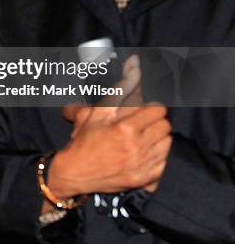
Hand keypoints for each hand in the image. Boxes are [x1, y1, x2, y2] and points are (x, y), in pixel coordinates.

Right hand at [49, 56, 170, 197]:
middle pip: (165, 126)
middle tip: (141, 123)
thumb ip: (121, 87)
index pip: (158, 111)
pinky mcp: (145, 180)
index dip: (151, 108)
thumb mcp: (98, 111)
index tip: (143, 111)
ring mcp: (142, 166)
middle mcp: (137, 148)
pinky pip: (164, 163)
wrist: (76, 172)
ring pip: (167, 143)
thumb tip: (135, 63)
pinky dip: (157, 156)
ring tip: (142, 137)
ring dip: (157, 138)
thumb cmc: (85, 140)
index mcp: (125, 129)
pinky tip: (143, 153)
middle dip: (155, 121)